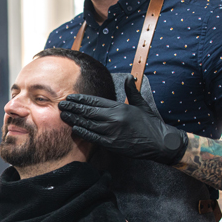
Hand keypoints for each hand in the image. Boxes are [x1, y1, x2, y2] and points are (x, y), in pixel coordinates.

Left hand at [59, 74, 187, 164]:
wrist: (160, 143)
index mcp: (120, 107)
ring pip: (88, 124)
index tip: (71, 97)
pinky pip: (94, 137)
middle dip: (73, 107)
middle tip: (61, 104)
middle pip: (88, 111)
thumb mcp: (141, 104)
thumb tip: (129, 77)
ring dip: (74, 118)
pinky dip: (83, 132)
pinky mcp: (112, 144)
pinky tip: (75, 128)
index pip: (95, 101)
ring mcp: (112, 132)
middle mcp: (114, 118)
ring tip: (63, 115)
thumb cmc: (150, 123)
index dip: (81, 99)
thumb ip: (131, 91)